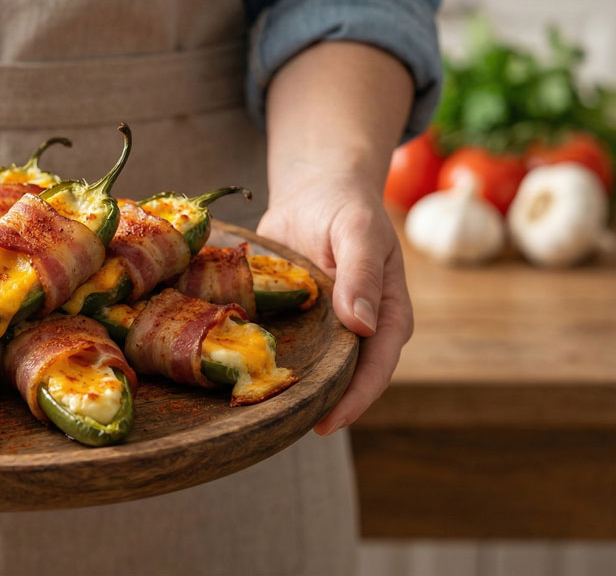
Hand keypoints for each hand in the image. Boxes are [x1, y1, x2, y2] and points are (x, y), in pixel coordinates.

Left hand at [257, 174, 413, 434]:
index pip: (375, 369)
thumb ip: (361, 275)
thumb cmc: (346, 208)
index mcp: (388, 317)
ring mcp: (324, 328)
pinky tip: (232, 373)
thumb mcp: (358, 233)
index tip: (328, 423)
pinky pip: (281, 347)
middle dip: (315, 405)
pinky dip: (260, 360)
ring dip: (286, 389)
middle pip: (341, 379)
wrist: (315, 190)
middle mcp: (357, 331)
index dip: (354, 399)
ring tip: (254, 413)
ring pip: (309, 369)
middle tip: (279, 429)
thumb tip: (362, 325)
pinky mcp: (295, 321)